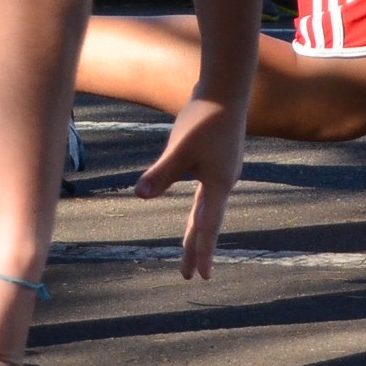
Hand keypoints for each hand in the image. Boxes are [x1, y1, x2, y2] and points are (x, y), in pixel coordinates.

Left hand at [135, 92, 245, 277]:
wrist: (226, 89)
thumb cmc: (205, 118)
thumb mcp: (179, 147)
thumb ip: (161, 173)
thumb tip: (139, 195)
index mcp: (218, 184)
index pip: (208, 226)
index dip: (204, 252)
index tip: (203, 277)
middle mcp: (224, 181)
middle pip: (208, 221)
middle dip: (197, 248)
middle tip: (192, 275)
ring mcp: (222, 170)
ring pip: (208, 207)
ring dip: (198, 229)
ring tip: (191, 246)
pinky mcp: (217, 159)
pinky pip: (207, 193)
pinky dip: (201, 208)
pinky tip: (199, 205)